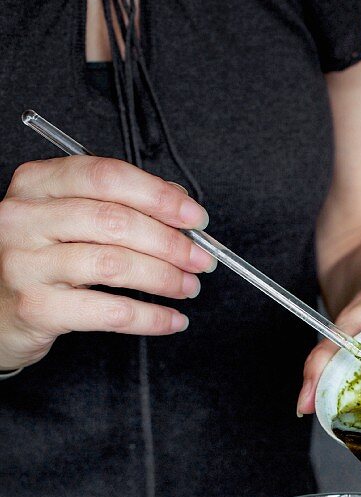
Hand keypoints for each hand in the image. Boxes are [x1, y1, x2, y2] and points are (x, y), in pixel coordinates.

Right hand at [0, 157, 214, 370]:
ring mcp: (26, 264)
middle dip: (170, 242)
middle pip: (114, 221)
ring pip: (114, 265)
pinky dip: (150, 318)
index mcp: (36, 184)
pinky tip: (172, 319)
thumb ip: (114, 204)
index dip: (158, 196)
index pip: (106, 177)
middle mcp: (24, 218)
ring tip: (188, 287)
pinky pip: (108, 313)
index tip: (194, 217)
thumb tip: (177, 204)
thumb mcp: (64, 219)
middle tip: (200, 259)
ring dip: (164, 278)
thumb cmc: (38, 260)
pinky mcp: (37, 308)